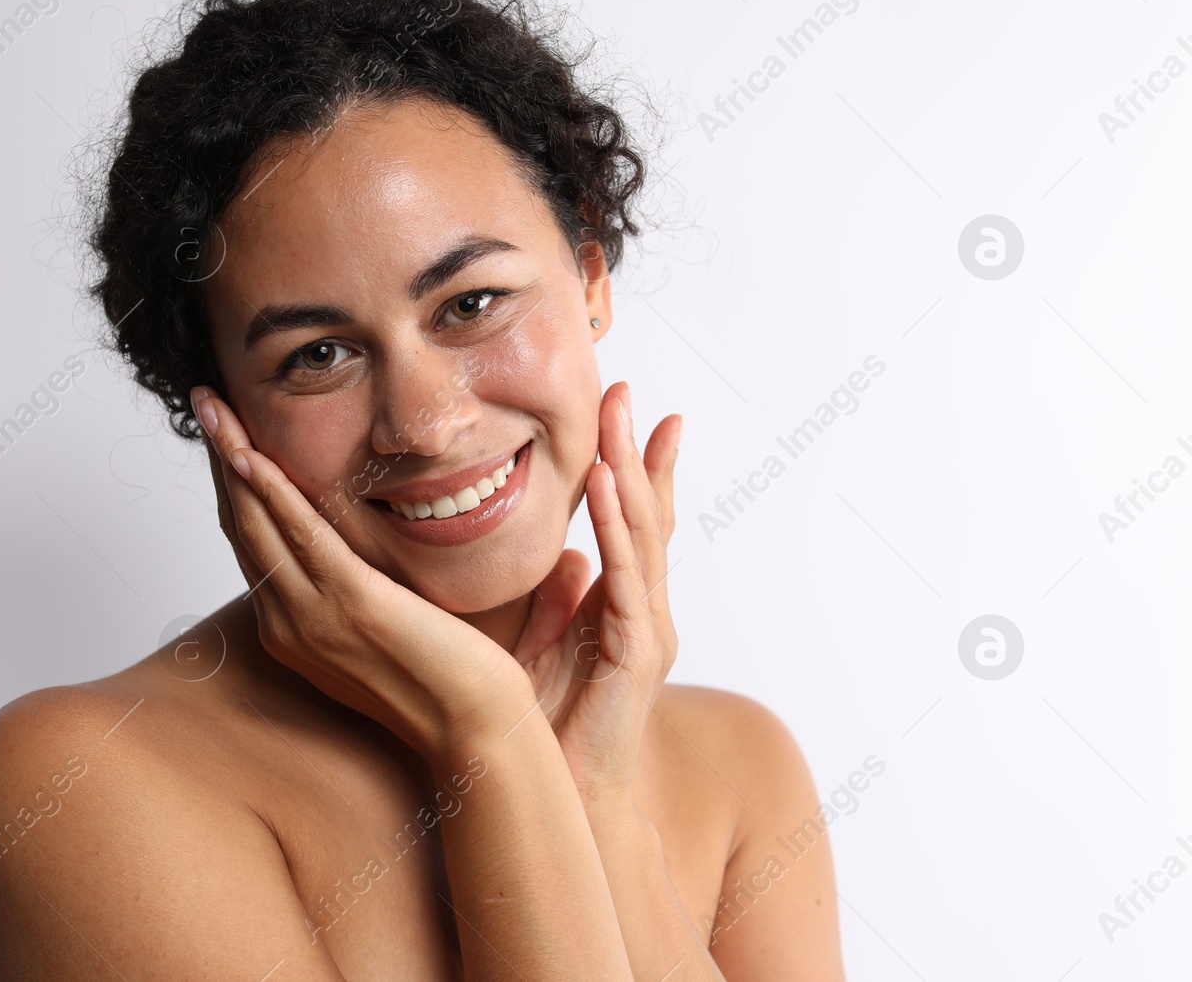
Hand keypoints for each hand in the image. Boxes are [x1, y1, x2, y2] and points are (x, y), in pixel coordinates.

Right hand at [189, 386, 535, 760]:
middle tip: (206, 402)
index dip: (232, 483)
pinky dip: (270, 492)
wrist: (475, 732)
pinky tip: (251, 455)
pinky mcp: (353, 607)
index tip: (225, 433)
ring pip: (256, 523)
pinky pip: (299, 538)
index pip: (250, 542)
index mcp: (294, 629)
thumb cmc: (446, 683)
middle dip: (219, 458)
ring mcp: (314, 618)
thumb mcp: (387, 626)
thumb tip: (361, 547)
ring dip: (231, 458)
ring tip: (213, 407)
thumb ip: (362, 586)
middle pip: (240, 525)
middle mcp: (289, 625)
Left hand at [510, 382, 681, 812]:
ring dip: (632, 471)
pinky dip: (618, 528)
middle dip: (637, 450)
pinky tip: (609, 485)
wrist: (562, 801)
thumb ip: (557, 604)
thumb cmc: (548, 730)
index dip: (634, 467)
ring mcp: (648, 630)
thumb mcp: (544, 649)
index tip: (630, 410)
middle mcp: (645, 612)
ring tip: (621, 417)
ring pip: (644, 536)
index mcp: (622, 608)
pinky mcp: (639, 652)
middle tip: (627, 391)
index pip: (631, 523)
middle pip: (646, 515)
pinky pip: (628, 577)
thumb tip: (565, 559)